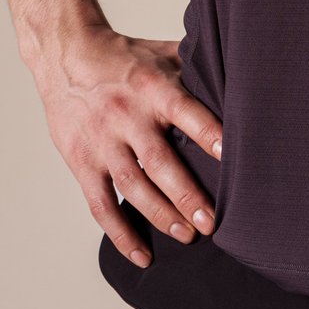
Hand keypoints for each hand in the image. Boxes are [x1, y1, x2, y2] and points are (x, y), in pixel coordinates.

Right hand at [32, 25, 223, 267]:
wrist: (67, 55)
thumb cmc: (125, 57)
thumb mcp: (163, 55)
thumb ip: (196, 69)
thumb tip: (240, 76)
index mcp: (153, 87)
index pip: (185, 111)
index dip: (208, 133)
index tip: (231, 157)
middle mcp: (128, 116)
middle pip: (159, 161)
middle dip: (186, 194)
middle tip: (211, 222)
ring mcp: (103, 142)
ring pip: (133, 187)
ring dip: (160, 216)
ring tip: (186, 237)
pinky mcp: (82, 162)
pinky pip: (101, 204)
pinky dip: (120, 233)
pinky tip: (142, 254)